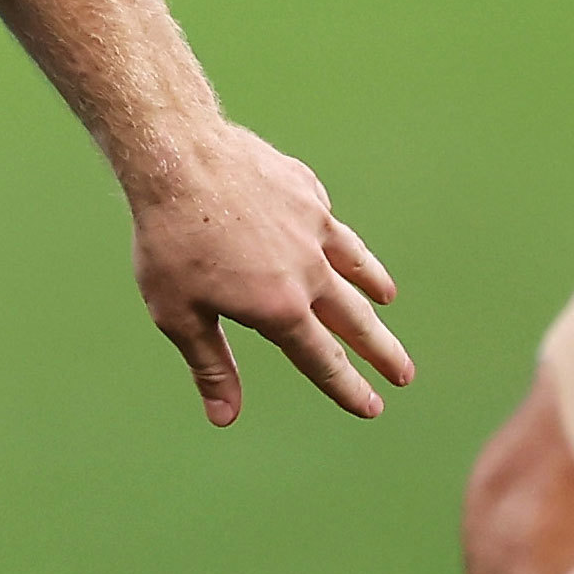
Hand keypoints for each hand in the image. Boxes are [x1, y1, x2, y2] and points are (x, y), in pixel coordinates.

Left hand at [119, 121, 410, 424]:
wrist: (177, 156)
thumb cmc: (169, 239)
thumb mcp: (178, 314)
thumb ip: (210, 365)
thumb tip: (225, 417)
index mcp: (280, 307)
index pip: (322, 360)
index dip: (348, 388)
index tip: (372, 407)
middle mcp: (308, 269)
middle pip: (354, 320)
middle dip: (380, 351)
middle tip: (404, 373)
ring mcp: (312, 225)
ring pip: (354, 264)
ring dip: (373, 286)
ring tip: (386, 300)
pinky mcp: (305, 189)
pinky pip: (327, 221)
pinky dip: (337, 238)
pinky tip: (335, 240)